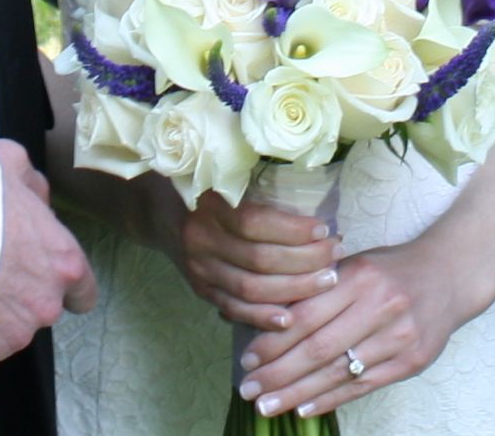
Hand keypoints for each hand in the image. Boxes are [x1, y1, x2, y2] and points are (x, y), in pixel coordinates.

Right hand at [0, 139, 96, 364]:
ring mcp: (11, 334)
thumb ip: (34, 189)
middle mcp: (46, 304)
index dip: (65, 289)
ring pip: (7, 331)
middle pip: (41, 310)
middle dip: (20, 297)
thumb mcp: (10, 165)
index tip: (42, 280)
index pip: (84, 294)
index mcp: (64, 263)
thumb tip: (38, 198)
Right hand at [182, 190, 342, 330]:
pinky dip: (263, 316)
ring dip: (294, 289)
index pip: (255, 223)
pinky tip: (291, 318)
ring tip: (327, 280)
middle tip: (336, 254)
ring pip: (250, 289)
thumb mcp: (224, 177)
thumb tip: (313, 197)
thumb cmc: (203, 186)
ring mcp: (198, 268)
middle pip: (259, 260)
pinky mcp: (199, 288)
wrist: (158, 209)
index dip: (293, 230)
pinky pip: (234, 308)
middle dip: (305, 261)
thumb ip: (257, 186)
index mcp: (209, 205)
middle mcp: (201, 239)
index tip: (324, 228)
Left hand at [237, 240, 461, 416]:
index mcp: (359, 277)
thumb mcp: (354, 264)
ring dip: (298, 392)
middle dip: (278, 373)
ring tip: (267, 405)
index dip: (274, 340)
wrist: (448, 276)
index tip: (248, 358)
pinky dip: (331, 399)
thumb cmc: (390, 269)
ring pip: (339, 372)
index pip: (307, 315)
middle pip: (319, 348)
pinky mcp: (411, 361)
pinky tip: (304, 408)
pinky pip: (364, 385)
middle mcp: (379, 307)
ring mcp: (398, 337)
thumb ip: (319, 289)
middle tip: (249, 389)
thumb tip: (272, 320)